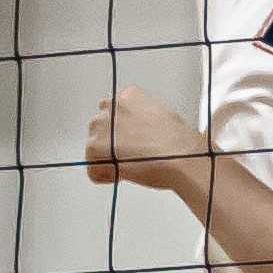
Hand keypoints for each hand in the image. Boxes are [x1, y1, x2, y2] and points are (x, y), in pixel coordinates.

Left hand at [86, 85, 206, 190]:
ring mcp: (102, 125)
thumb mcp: (164, 117)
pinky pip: (92, 168)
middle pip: (101, 128)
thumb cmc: (179, 143)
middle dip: (112, 143)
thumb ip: (143, 119)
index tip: (133, 143)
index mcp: (130, 95)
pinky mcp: (95, 146)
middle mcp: (112, 106)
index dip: (123, 132)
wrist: (180, 157)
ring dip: (106, 158)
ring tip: (130, 167)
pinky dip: (104, 176)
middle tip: (130, 157)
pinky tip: (123, 176)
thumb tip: (138, 133)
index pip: (114, 112)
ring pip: (93, 146)